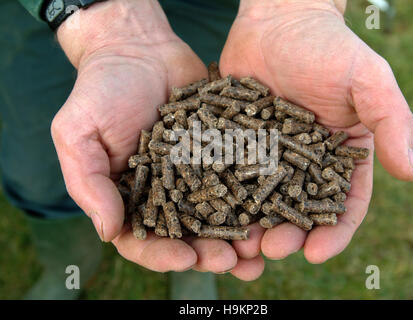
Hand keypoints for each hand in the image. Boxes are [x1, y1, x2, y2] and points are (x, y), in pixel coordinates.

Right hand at [51, 0, 261, 279]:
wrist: (139, 49)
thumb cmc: (101, 91)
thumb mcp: (78, 134)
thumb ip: (89, 184)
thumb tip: (108, 232)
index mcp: (129, 197)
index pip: (143, 239)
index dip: (163, 254)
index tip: (186, 259)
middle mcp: (166, 193)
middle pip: (188, 234)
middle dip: (209, 251)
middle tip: (232, 259)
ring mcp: (196, 174)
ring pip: (219, 214)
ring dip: (238, 236)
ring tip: (259, 250)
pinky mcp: (221, 153)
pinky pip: (239, 178)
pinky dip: (255, 197)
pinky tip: (273, 209)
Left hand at [222, 0, 412, 264]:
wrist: (278, 20)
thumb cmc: (328, 47)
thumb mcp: (369, 81)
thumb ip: (392, 124)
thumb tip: (411, 173)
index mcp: (340, 156)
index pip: (343, 204)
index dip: (333, 232)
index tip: (316, 253)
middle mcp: (304, 163)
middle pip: (297, 210)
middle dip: (287, 234)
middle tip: (270, 250)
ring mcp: (268, 156)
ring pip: (260, 200)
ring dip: (252, 226)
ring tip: (239, 244)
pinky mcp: (238, 143)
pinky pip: (229, 173)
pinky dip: (222, 195)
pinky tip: (210, 211)